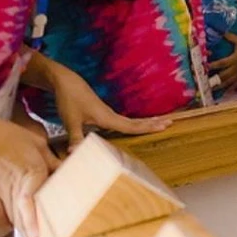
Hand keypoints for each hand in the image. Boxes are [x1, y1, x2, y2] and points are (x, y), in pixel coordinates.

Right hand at [0, 112, 60, 236]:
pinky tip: (19, 230)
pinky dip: (10, 223)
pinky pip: (1, 214)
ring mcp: (0, 193)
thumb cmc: (8, 136)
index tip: (36, 235)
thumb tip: (68, 171)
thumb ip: (53, 161)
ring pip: (14, 218)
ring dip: (25, 233)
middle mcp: (14, 187)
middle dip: (34, 236)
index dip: (32, 219)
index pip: (31, 199)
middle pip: (24, 216)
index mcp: (30, 172)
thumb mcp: (37, 143)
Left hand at [53, 68, 171, 148]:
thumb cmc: (69, 100)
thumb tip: (75, 154)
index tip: (164, 126)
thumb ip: (75, 138)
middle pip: (136, 122)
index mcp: (107, 118)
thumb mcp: (70, 121)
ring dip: (145, 122)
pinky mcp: (102, 112)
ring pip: (131, 120)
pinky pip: (123, 120)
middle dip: (153, 123)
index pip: (131, 126)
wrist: (66, 83)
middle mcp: (111, 115)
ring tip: (160, 121)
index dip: (148, 128)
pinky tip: (136, 125)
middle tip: (170, 122)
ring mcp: (107, 113)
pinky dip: (134, 122)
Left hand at [210, 33, 236, 90]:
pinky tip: (224, 91)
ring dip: (220, 86)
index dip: (213, 65)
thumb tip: (222, 33)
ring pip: (229, 82)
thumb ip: (230, 37)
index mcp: (235, 59)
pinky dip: (230, 88)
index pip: (222, 63)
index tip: (206, 67)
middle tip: (206, 83)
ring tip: (212, 89)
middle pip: (224, 76)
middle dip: (215, 79)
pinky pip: (236, 84)